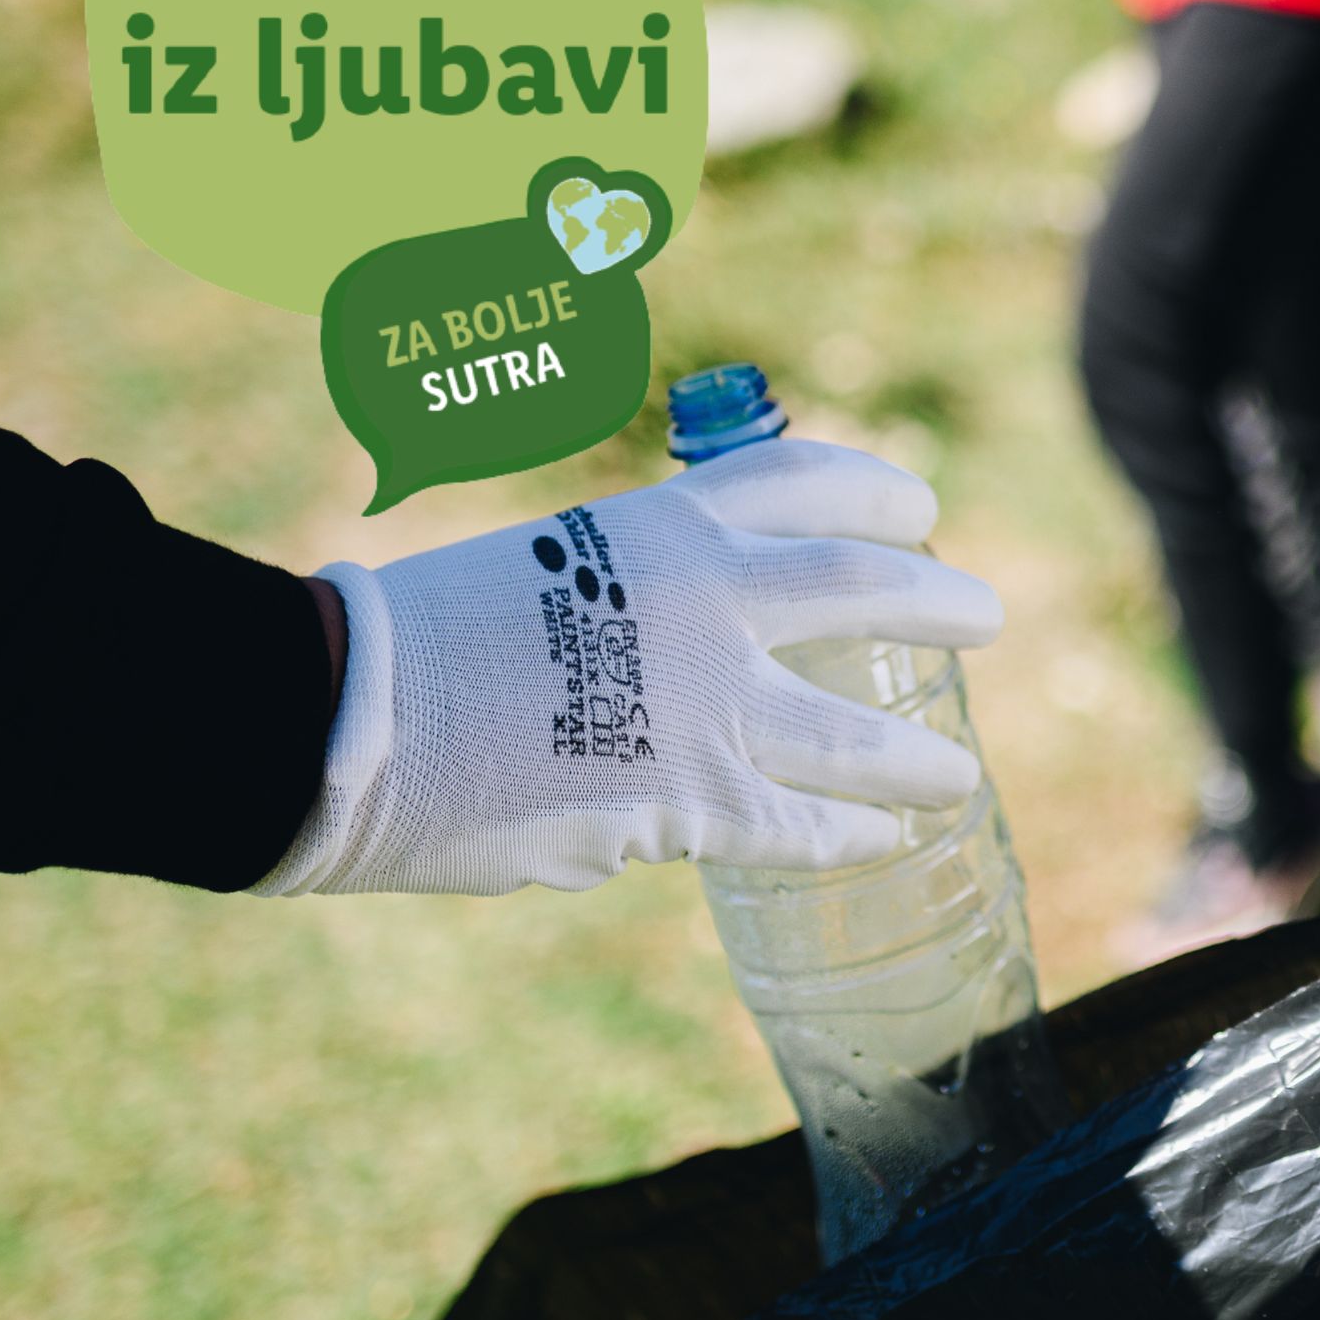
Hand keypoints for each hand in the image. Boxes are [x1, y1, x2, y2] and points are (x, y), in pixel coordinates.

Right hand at [257, 438, 1003, 895]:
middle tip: (985, 617)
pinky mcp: (689, 800)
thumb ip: (628, 602)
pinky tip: (882, 840)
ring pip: (860, 734)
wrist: (334, 712)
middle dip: (941, 600)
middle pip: (868, 586)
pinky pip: (801, 825)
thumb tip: (665, 670)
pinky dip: (850, 834)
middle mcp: (708, 598)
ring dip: (919, 756)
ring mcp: (709, 703)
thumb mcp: (541, 568)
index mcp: (663, 520)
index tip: (918, 512)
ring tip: (956, 774)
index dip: (877, 494)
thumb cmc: (412, 643)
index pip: (804, 480)